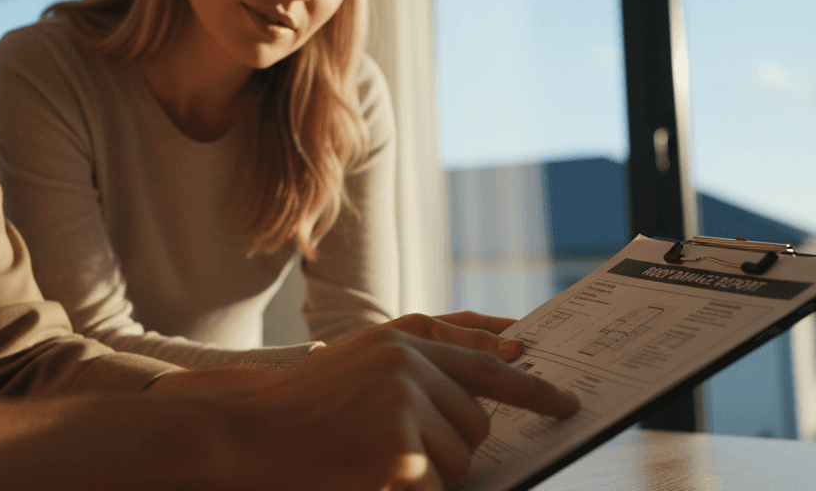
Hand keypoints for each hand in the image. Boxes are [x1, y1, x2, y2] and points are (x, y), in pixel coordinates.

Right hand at [208, 312, 579, 490]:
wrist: (248, 431)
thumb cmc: (302, 407)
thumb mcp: (361, 364)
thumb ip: (420, 363)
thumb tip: (497, 364)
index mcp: (402, 339)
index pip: (486, 363)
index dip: (532, 387)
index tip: (567, 401)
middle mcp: (410, 363)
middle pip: (476, 423)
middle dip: (451, 446)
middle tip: (396, 449)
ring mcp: (406, 403)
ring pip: (461, 458)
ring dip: (429, 471)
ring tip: (372, 459)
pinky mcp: (402, 449)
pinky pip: (436, 484)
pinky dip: (410, 488)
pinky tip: (368, 474)